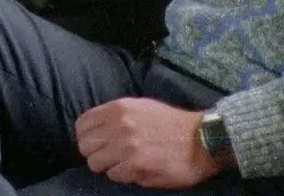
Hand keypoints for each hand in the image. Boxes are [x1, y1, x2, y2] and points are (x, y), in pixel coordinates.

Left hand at [74, 98, 217, 188]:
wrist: (201, 140)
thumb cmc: (169, 123)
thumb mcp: (140, 107)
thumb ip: (115, 115)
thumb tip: (94, 129)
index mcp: (118, 109)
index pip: (82, 125)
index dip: (85, 137)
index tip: (94, 144)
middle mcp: (120, 126)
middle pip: (85, 146)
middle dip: (94, 153)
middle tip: (108, 157)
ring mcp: (128, 148)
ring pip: (95, 163)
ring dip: (107, 166)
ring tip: (122, 164)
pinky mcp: (137, 167)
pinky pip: (114, 176)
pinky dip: (122, 175)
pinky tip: (135, 170)